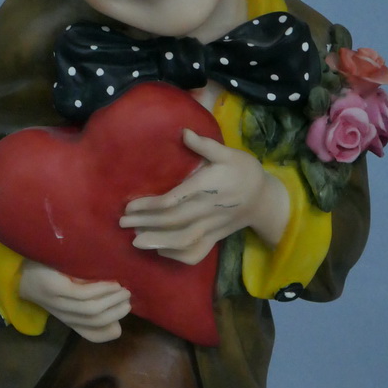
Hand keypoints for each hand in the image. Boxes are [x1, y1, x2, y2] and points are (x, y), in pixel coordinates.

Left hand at [18, 261, 130, 341]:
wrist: (20, 271)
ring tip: (124, 290)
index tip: (122, 321)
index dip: (108, 333)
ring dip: (113, 301)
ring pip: (92, 310)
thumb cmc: (49, 279)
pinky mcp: (57, 290)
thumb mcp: (69, 296)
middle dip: (117, 312)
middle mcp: (64, 315)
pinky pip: (85, 294)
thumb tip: (117, 317)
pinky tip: (112, 283)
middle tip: (128, 299)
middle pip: (96, 321)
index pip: (91, 335)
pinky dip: (103, 290)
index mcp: (68, 319)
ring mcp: (60, 303)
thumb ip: (89, 303)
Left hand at [119, 129, 289, 264]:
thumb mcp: (229, 153)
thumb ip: (205, 145)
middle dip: (146, 223)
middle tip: (122, 223)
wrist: (265, 199)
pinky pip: (196, 253)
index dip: (150, 205)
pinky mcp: (214, 238)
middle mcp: (207, 209)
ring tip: (136, 241)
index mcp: (207, 187)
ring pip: (183, 240)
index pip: (174, 200)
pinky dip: (177, 255)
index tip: (130, 205)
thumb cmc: (244, 171)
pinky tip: (160, 250)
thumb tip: (183, 132)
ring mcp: (212, 227)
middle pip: (173, 221)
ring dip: (158, 242)